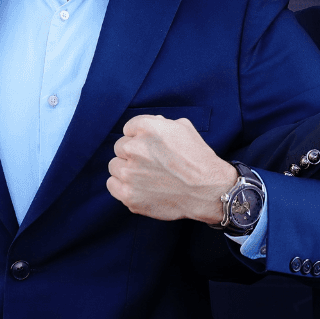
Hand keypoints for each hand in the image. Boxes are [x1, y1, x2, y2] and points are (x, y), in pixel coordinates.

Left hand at [107, 116, 235, 222]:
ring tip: (144, 176)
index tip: (149, 146)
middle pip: (120, 147)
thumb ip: (160, 123)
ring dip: (126, 169)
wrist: (207, 190)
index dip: (140, 137)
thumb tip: (149, 125)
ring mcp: (130, 173)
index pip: (128, 128)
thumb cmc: (198, 158)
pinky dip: (121, 186)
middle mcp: (135, 148)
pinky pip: (112, 185)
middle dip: (132, 153)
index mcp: (147, 128)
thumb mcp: (183, 128)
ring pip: (114, 166)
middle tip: (150, 162)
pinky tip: (137, 187)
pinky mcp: (128, 195)